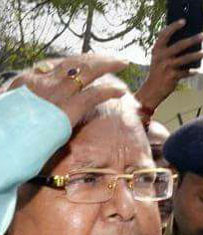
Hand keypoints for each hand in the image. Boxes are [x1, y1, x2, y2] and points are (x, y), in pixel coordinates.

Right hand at [9, 54, 127, 128]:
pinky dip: (109, 91)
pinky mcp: (67, 109)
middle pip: (74, 63)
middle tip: (113, 57)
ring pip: (86, 71)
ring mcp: (55, 94)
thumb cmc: (8, 130)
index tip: (90, 60)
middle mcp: (42, 82)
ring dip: (107, 64)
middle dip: (96, 57)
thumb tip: (36, 107)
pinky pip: (93, 95)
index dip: (77, 62)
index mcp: (28, 81)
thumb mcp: (14, 109)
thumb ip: (28, 103)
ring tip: (123, 63)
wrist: (4, 140)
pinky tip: (121, 90)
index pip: (56, 65)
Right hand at [135, 20, 202, 110]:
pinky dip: (192, 71)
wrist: (151, 89)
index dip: (174, 26)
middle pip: (180, 45)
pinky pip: (185, 73)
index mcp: (157, 49)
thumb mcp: (159, 59)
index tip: (183, 21)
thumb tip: (188, 45)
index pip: (165, 34)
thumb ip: (168, 51)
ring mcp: (167, 66)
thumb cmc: (158, 72)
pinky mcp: (172, 77)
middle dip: (193, 39)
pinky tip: (197, 70)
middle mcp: (162, 56)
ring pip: (186, 58)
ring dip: (198, 55)